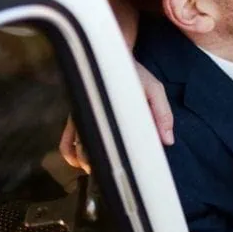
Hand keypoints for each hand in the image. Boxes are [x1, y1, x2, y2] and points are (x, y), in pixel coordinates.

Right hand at [58, 61, 174, 172]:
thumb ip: (162, 113)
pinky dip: (71, 156)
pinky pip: (65, 142)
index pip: (105, 141)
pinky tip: (84, 164)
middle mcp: (89, 114)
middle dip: (97, 167)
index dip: (111, 160)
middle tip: (113, 176)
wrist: (113, 55)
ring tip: (101, 173)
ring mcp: (78, 116)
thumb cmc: (135, 74)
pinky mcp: (74, 117)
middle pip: (85, 151)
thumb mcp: (154, 89)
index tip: (121, 171)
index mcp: (107, 109)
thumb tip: (167, 141)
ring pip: (73, 150)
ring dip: (85, 164)